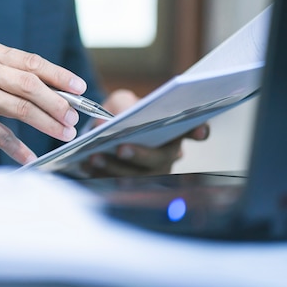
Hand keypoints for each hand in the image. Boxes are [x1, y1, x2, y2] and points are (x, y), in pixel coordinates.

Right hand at [0, 38, 86, 163]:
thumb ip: (6, 76)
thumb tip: (51, 94)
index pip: (31, 61)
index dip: (59, 75)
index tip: (79, 88)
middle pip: (30, 84)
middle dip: (58, 103)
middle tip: (73, 118)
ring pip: (21, 108)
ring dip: (46, 123)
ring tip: (63, 134)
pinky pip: (1, 134)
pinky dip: (18, 147)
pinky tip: (30, 156)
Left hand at [80, 89, 209, 176]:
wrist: (103, 131)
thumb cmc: (119, 113)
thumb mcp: (121, 101)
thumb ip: (123, 104)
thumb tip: (118, 118)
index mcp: (172, 131)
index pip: (195, 130)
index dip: (199, 131)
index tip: (199, 130)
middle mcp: (166, 156)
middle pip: (159, 160)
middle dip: (140, 155)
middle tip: (122, 148)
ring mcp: (149, 174)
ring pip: (137, 177)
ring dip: (115, 168)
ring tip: (95, 157)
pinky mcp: (127, 185)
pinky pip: (115, 184)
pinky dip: (100, 175)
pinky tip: (86, 165)